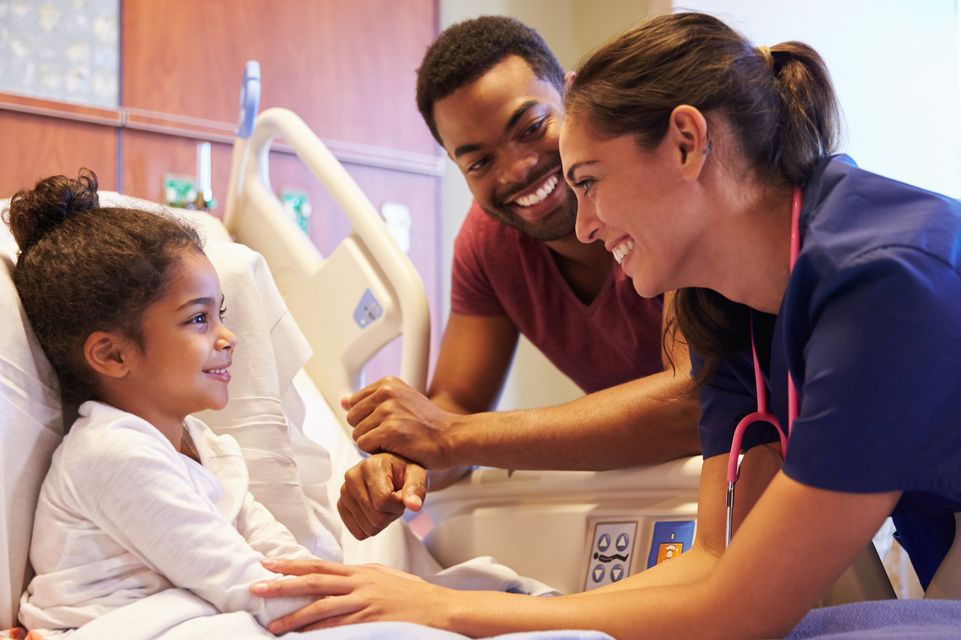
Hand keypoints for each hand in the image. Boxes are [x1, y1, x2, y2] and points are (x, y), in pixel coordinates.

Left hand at [252, 558, 447, 632]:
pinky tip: (303, 637)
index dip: (292, 564)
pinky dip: (318, 632)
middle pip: (314, 581)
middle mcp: (359, 583)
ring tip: (272, 625)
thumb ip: (359, 578)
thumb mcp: (384, 577)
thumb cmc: (413, 595)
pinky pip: (339, 627)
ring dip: (294, 616)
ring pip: (321, 607)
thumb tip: (336, 579)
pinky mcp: (371, 621)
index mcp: (361, 571)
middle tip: (257, 587)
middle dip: (283, 585)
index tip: (268, 564)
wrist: (440, 608)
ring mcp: (365, 602)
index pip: (319, 565)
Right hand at [337, 452, 426, 539]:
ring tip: (385, 503)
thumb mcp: (417, 476)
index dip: (399, 505)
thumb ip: (416, 490)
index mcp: (370, 466)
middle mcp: (352, 477)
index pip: (384, 501)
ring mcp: (344, 492)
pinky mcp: (341, 505)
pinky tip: (375, 510)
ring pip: (368, 527)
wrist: (393, 470)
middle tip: (394, 500)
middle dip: (391, 514)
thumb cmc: (405, 472)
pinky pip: (358, 532)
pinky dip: (371, 527)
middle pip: (376, 518)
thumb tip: (414, 505)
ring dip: (382, 520)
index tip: (402, 495)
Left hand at [342, 376, 456, 467]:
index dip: (367, 418)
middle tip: (391, 434)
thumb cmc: (428, 424)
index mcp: (387, 383)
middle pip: (352, 418)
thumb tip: (343, 400)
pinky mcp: (389, 430)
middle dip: (367, 431)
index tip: (387, 423)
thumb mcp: (400, 403)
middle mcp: (386, 392)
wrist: (451, 437)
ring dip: (372, 443)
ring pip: (357, 434)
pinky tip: (395, 448)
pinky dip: (376, 452)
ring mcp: (387, 410)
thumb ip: (371, 401)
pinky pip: (364, 446)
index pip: (354, 403)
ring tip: (395, 441)